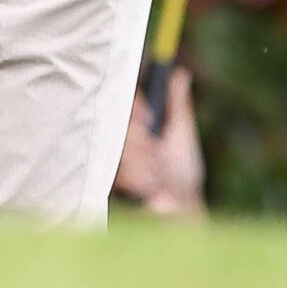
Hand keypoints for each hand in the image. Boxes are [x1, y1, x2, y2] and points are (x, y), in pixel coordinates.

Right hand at [114, 63, 206, 216]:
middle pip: (119, 125)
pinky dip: (138, 178)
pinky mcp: (104, 179)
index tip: (149, 120)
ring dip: (144, 164)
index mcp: (135, 125)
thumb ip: (177, 106)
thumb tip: (180, 73)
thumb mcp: (181, 136)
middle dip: (140, 143)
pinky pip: (117, 169)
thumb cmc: (182, 177)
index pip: (125, 102)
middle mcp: (119, 139)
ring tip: (157, 179)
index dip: (136, 108)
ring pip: (121, 147)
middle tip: (156, 155)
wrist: (178, 214)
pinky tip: (149, 189)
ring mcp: (111, 160)